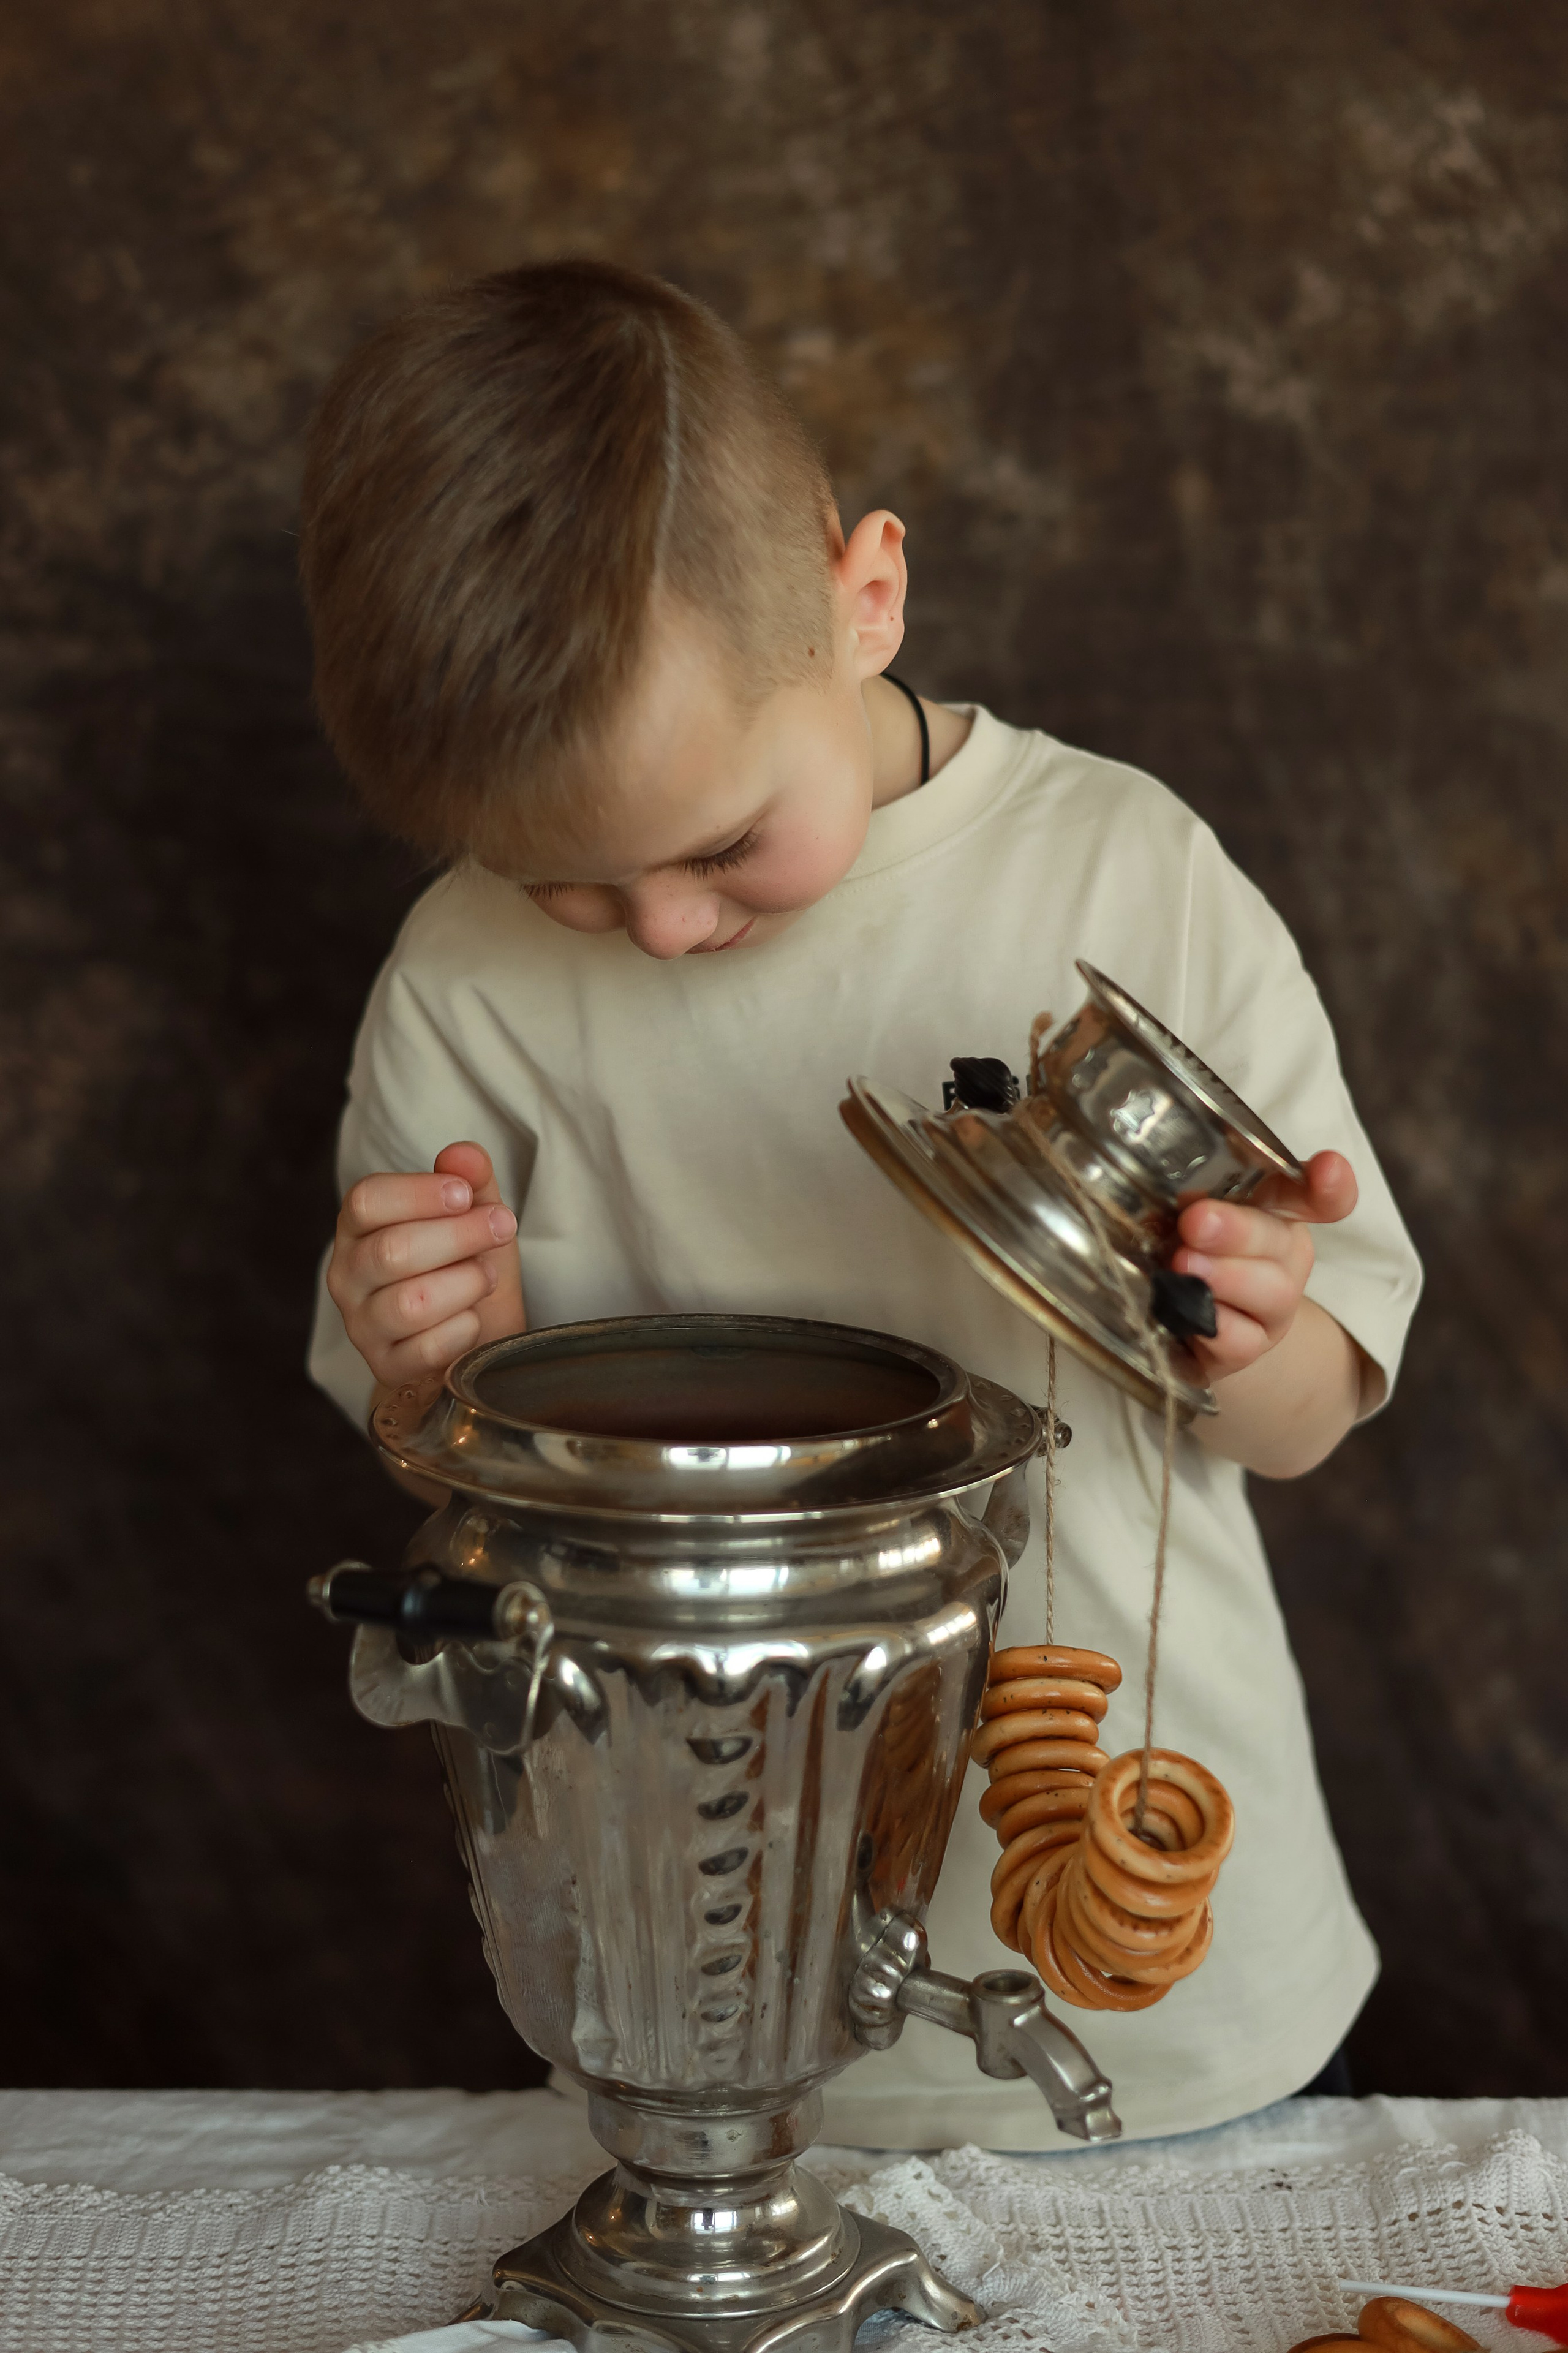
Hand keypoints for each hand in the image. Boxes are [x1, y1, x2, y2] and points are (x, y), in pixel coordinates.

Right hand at [327, 1141, 523, 1388]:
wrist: (477, 1336)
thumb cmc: (467, 1266)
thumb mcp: (475, 1216)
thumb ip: (470, 1180)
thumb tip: (463, 1154)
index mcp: (359, 1227)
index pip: (365, 1200)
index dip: (418, 1193)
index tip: (465, 1194)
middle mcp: (348, 1276)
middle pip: (392, 1250)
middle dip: (460, 1235)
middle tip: (502, 1226)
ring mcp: (361, 1325)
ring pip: (410, 1303)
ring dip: (465, 1284)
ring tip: (486, 1276)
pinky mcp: (385, 1367)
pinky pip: (427, 1349)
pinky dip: (463, 1330)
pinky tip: (473, 1318)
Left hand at [1171, 1150, 1356, 1384]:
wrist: (1187, 1321)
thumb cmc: (1190, 1248)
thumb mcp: (1186, 1213)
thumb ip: (1187, 1198)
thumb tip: (1154, 1190)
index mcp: (1275, 1210)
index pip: (1315, 1194)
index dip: (1329, 1183)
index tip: (1328, 1169)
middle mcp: (1284, 1256)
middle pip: (1281, 1240)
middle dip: (1239, 1230)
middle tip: (1195, 1222)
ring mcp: (1273, 1306)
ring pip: (1273, 1292)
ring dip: (1227, 1277)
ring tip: (1183, 1266)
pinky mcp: (1250, 1347)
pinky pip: (1243, 1340)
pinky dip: (1217, 1326)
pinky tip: (1190, 1315)